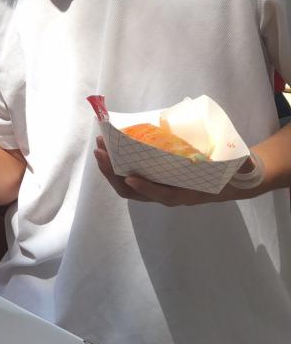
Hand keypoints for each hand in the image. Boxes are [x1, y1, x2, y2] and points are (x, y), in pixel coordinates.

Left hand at [93, 136, 238, 205]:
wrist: (231, 180)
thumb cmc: (233, 172)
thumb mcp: (240, 168)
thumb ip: (241, 165)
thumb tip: (245, 159)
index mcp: (189, 194)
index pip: (164, 195)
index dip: (147, 189)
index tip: (131, 177)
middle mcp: (169, 194)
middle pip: (135, 192)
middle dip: (115, 174)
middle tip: (101, 153)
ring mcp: (158, 188)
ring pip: (127, 185)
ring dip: (110, 168)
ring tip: (99, 148)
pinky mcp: (152, 179)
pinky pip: (130, 176)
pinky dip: (116, 164)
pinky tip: (108, 148)